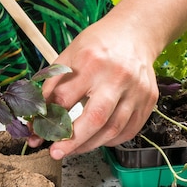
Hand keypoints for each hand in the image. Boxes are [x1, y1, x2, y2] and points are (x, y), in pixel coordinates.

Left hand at [28, 12, 159, 159]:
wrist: (134, 33)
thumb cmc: (98, 45)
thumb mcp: (69, 55)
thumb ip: (53, 85)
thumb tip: (38, 117)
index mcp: (92, 62)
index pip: (65, 98)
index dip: (49, 119)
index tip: (38, 132)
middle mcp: (117, 77)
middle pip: (95, 119)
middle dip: (72, 142)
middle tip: (56, 153)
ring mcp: (137, 90)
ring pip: (113, 130)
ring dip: (90, 145)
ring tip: (73, 149)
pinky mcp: (149, 100)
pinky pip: (129, 130)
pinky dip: (111, 140)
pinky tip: (97, 139)